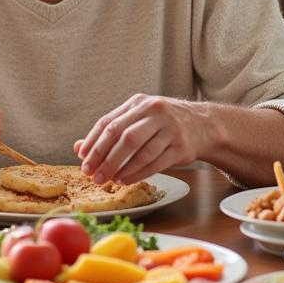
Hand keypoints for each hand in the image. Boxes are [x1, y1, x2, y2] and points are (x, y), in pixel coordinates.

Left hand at [74, 94, 207, 183]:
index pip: (109, 122)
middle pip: (124, 137)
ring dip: (120, 169)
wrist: (204, 125)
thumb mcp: (138, 118)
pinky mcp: (181, 147)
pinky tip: (125, 180)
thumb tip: (79, 148)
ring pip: (140, 152)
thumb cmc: (163, 123)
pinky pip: (155, 163)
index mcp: (138, 102)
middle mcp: (154, 111)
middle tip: (92, 175)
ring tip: (108, 180)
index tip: (82, 159)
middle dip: (104, 158)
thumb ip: (111, 131)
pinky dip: (137, 173)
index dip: (93, 142)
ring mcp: (170, 129)